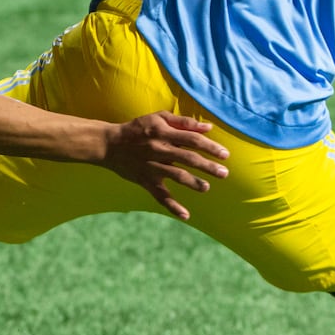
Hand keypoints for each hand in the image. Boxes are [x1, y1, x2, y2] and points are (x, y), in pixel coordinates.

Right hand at [104, 111, 228, 220]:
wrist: (109, 144)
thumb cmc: (137, 128)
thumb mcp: (158, 118)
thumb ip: (183, 122)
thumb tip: (208, 128)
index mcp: (164, 132)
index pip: (192, 139)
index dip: (210, 147)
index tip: (225, 154)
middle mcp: (159, 149)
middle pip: (188, 158)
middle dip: (208, 166)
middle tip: (224, 173)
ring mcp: (152, 167)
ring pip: (176, 176)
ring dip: (193, 183)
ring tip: (206, 188)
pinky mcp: (145, 181)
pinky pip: (160, 196)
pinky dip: (172, 206)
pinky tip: (186, 216)